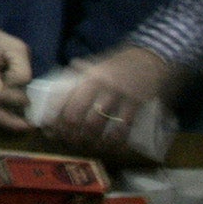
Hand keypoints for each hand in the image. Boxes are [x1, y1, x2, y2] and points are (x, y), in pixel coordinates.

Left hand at [47, 46, 178, 152]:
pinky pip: (122, 129)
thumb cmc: (123, 61)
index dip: (54, 116)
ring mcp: (119, 96)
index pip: (64, 98)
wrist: (154, 56)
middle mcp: (100, 86)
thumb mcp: (99, 62)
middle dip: (68, 132)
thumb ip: (81, 73)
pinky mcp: (136, 105)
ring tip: (85, 145)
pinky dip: (113, 142)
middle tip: (67, 141)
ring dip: (88, 140)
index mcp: (88, 75)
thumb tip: (61, 82)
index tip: (48, 127)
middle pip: (76, 116)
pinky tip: (109, 147)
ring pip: (96, 125)